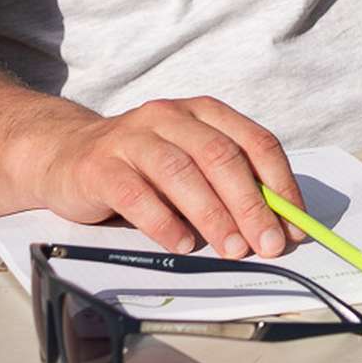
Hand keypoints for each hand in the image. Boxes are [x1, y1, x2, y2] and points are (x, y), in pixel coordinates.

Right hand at [20, 96, 303, 260]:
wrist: (66, 155)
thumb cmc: (142, 166)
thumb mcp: (190, 164)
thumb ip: (228, 184)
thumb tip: (277, 225)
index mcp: (204, 112)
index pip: (255, 142)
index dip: (280, 184)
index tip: (295, 224)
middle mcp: (171, 116)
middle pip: (222, 157)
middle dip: (252, 205)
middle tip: (269, 243)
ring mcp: (134, 138)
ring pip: (182, 172)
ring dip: (214, 215)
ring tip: (233, 249)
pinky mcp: (101, 166)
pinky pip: (137, 195)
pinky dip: (164, 222)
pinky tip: (182, 244)